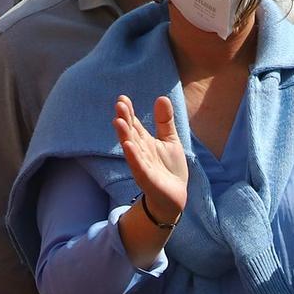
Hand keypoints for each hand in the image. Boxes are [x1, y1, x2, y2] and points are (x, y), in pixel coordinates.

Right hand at [114, 94, 187, 225]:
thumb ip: (164, 121)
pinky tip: (128, 145)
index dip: (128, 112)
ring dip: (124, 135)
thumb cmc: (170, 168)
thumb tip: (162, 97)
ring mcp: (141, 164)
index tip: (122, 98)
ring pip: (131, 147)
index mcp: (144, 141)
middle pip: (130, 132)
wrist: (175, 196)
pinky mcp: (146, 178)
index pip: (134, 124)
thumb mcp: (170, 140)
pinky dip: (133, 156)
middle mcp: (139, 151)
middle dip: (124, 119)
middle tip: (119, 104)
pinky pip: (138, 166)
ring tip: (118, 121)